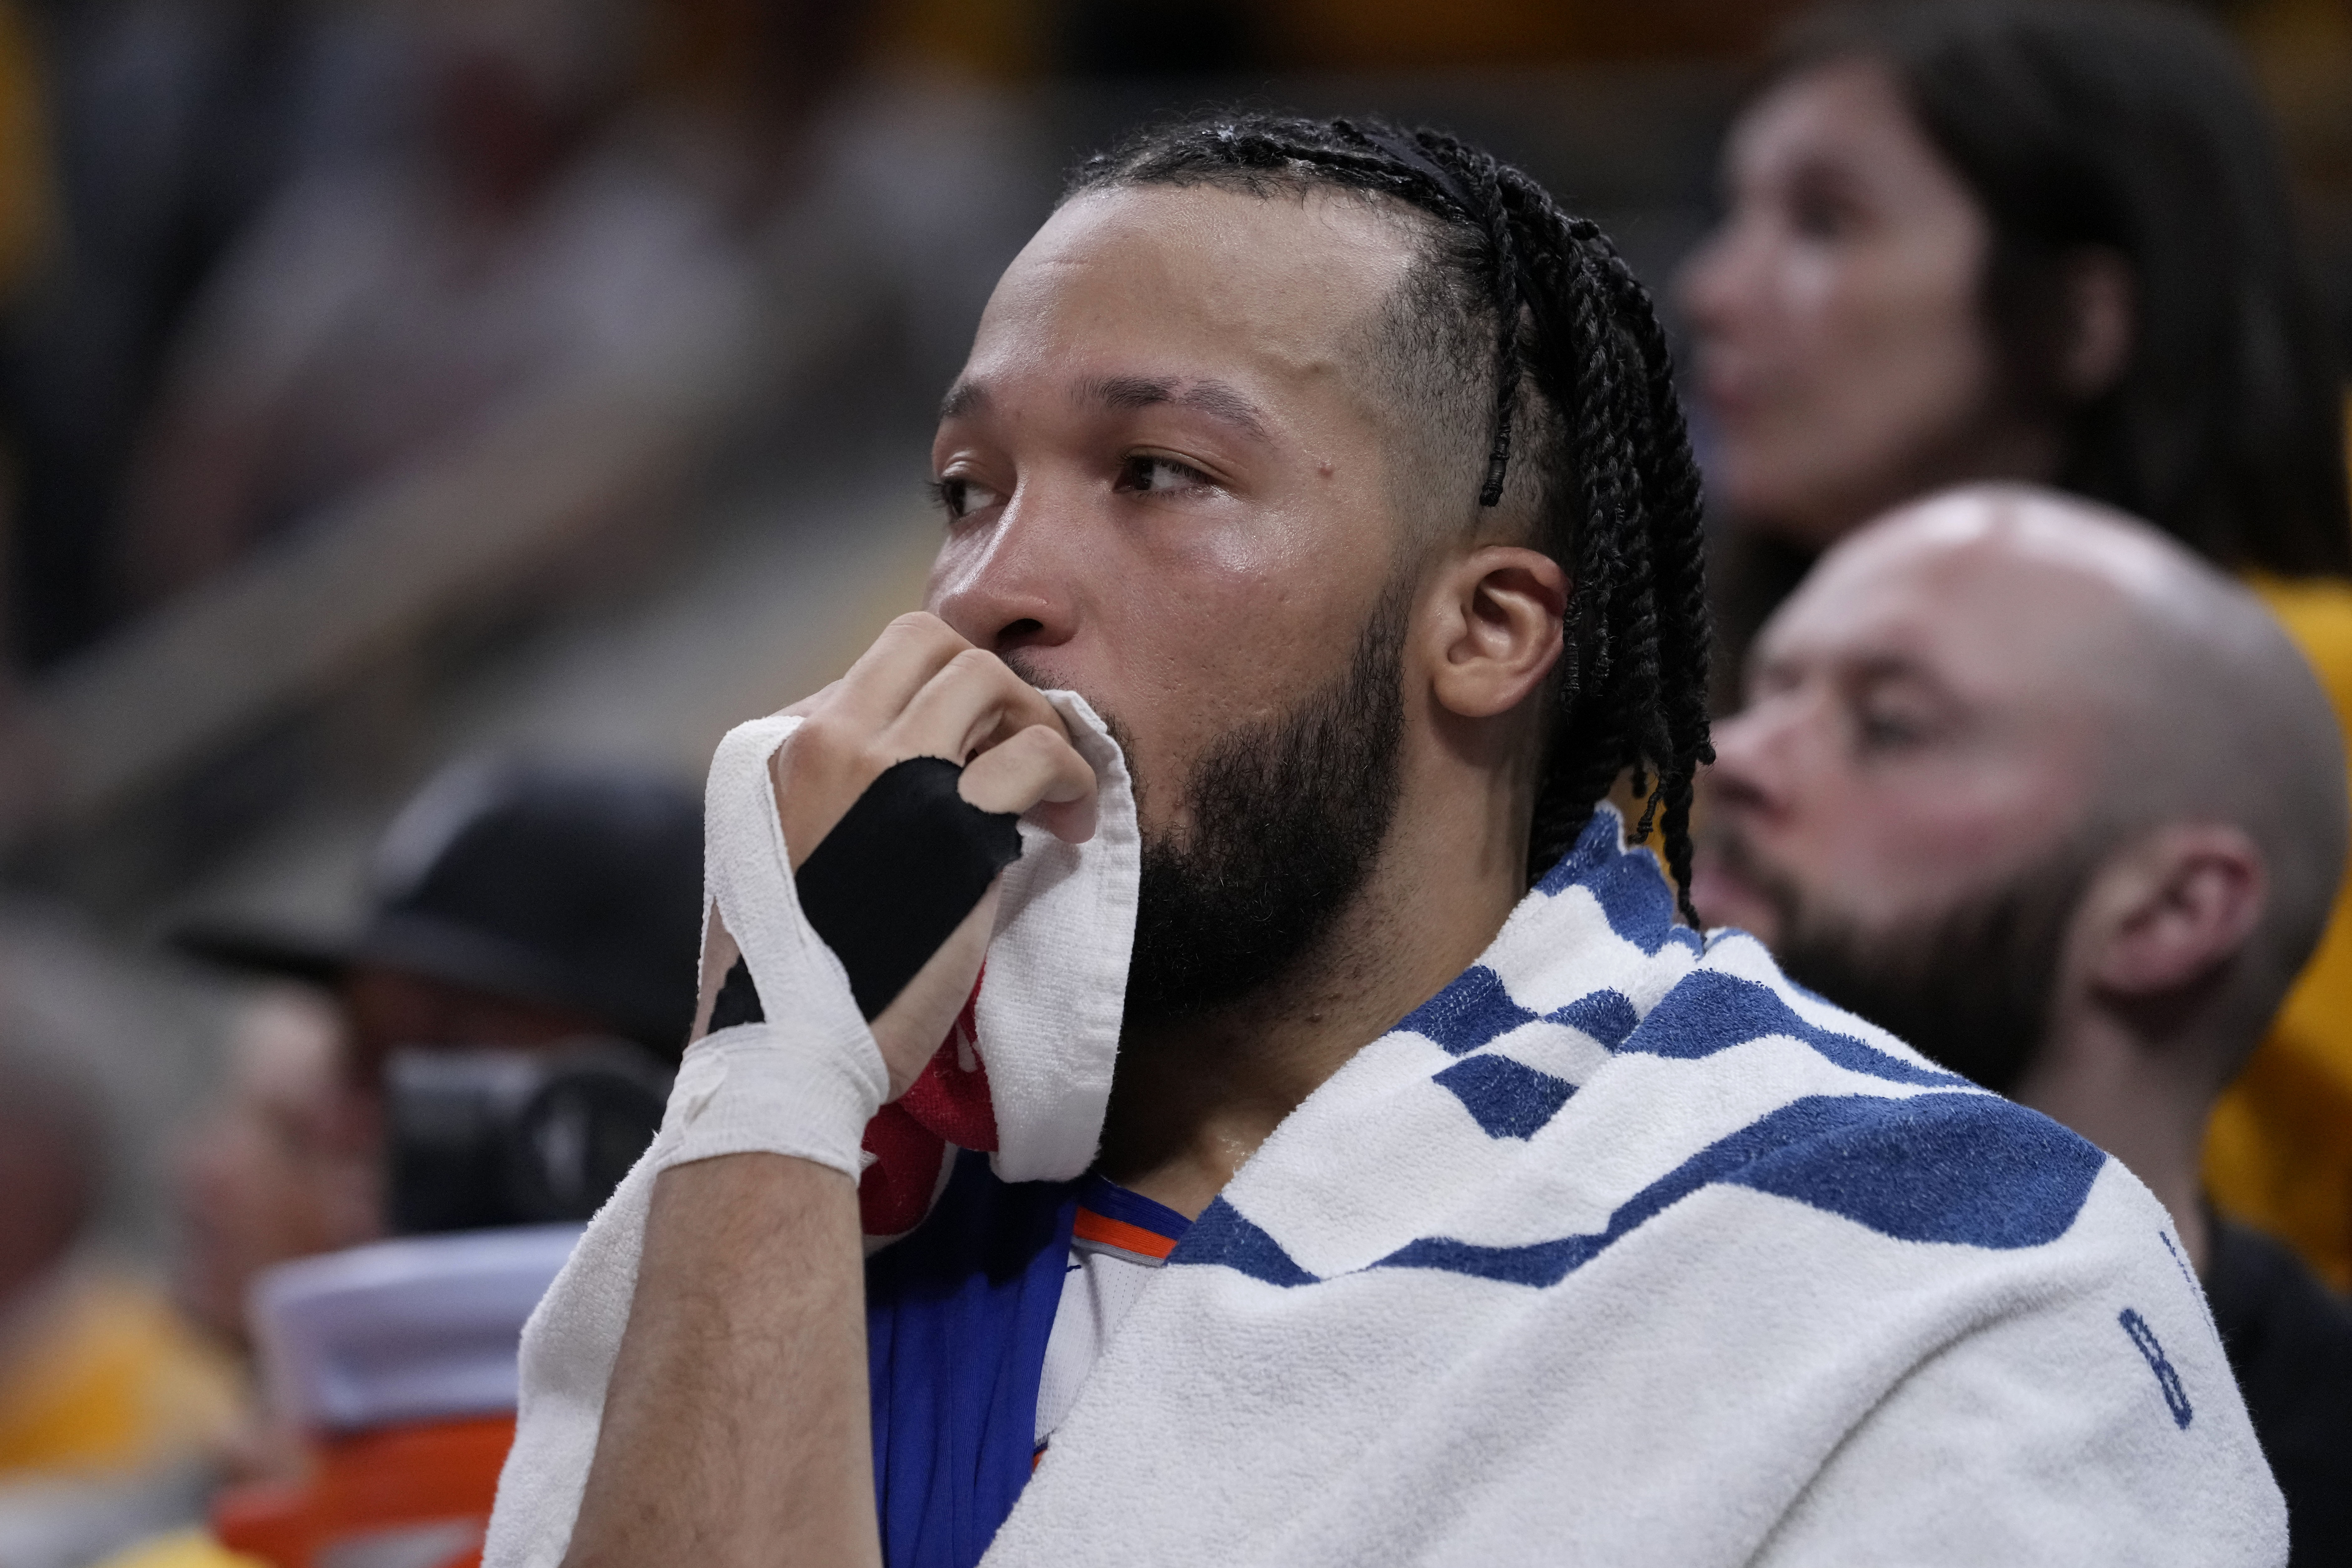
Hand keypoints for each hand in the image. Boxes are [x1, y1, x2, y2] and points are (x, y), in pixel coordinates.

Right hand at [770, 613, 1096, 1090]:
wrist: (783, 1053)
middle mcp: (825, 741)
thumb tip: (904, 761)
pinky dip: (1069, 775)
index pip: (873, 673)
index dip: (931, 704)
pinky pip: (1035, 754)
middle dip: (984, 682)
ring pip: (983, 675)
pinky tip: (1071, 819)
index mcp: (772, 747)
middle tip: (1016, 743)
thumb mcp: (770, 855)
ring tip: (1052, 784)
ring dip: (1033, 718)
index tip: (965, 754)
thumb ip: (821, 795)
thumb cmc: (781, 975)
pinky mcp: (951, 825)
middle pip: (926, 641)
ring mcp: (888, 775)